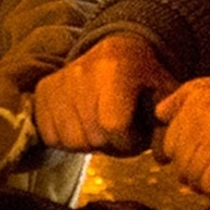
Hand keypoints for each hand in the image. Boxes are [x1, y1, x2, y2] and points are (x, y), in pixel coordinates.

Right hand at [34, 34, 174, 152]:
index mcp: (118, 68)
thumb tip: (162, 156)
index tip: (135, 133)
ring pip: (70, 140)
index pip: (114, 125)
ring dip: (88, 143)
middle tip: (119, 131)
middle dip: (110, 144)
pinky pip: (50, 135)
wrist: (116, 52)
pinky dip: (67, 139)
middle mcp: (83, 71)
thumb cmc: (143, 79)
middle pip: (92, 137)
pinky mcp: (43, 90)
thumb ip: (166, 125)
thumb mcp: (165, 94)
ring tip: (101, 127)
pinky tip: (82, 124)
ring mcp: (60, 80)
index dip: (128, 141)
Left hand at [154, 70, 209, 195]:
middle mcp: (202, 110)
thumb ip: (193, 93)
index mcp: (198, 94)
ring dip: (207, 182)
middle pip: (179, 159)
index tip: (198, 160)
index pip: (169, 138)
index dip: (182, 155)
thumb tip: (162, 113)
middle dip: (194, 171)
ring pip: (193, 174)